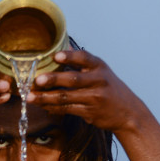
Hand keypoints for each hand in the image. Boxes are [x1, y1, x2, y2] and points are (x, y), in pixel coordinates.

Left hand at [28, 50, 147, 133]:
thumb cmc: (109, 88)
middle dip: (53, 79)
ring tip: (30, 97)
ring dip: (46, 98)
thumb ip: (83, 62)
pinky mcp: (90, 112)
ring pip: (66, 97)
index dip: (70, 57)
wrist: (128, 112)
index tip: (56, 56)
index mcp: (99, 67)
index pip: (84, 58)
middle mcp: (99, 80)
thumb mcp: (101, 71)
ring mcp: (95, 97)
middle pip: (73, 79)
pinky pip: (67, 109)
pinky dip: (53, 108)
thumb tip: (65, 48)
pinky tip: (42, 106)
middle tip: (36, 80)